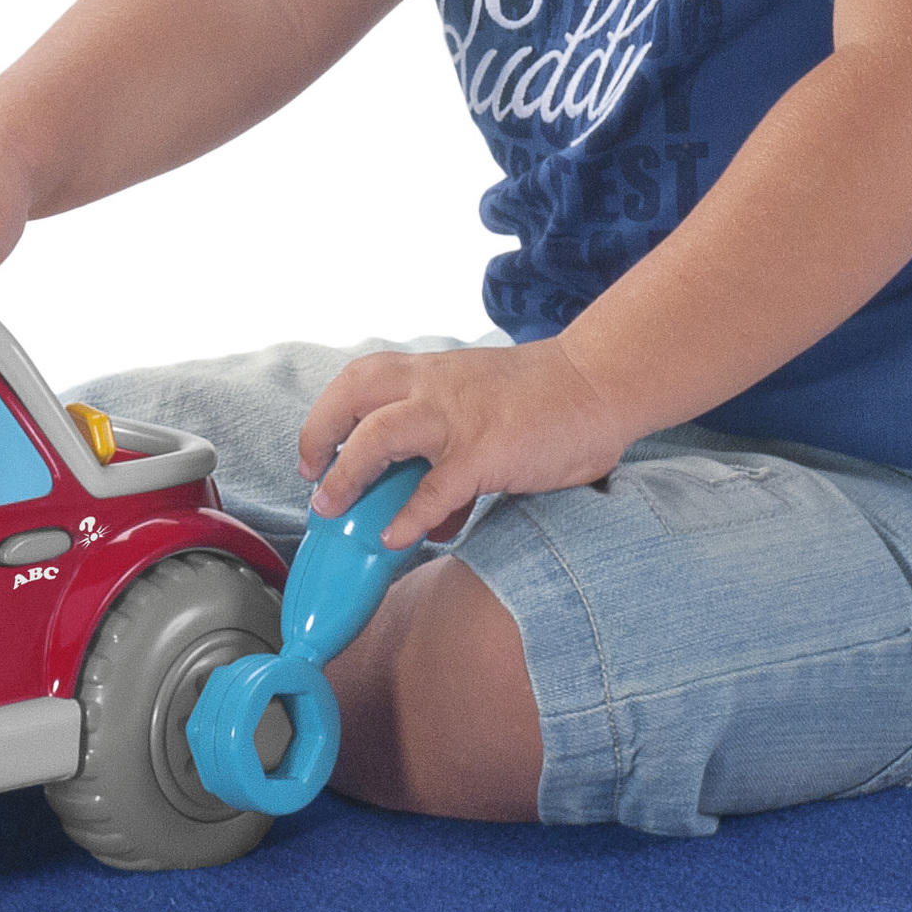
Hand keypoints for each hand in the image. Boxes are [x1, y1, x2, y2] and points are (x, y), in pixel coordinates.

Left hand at [295, 340, 631, 548]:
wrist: (599, 382)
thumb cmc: (544, 401)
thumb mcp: (483, 420)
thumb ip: (447, 464)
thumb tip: (425, 521)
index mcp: (431, 373)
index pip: (360, 379)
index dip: (328, 412)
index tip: (317, 449)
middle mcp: (434, 387)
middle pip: (352, 394)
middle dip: (319, 432)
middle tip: (312, 473)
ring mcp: (456, 418)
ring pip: (378, 435)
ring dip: (347, 473)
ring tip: (333, 507)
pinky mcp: (484, 452)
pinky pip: (434, 490)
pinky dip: (408, 517)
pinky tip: (396, 538)